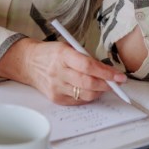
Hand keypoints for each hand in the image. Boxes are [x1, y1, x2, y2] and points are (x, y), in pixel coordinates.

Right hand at [2, 38, 126, 104]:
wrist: (29, 63)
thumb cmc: (51, 54)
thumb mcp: (67, 47)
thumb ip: (85, 58)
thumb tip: (108, 71)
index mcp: (62, 55)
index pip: (88, 66)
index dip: (107, 72)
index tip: (120, 76)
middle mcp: (57, 72)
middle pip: (88, 83)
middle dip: (107, 84)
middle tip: (117, 83)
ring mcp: (56, 87)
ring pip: (86, 94)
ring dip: (100, 91)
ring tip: (104, 85)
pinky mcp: (55, 98)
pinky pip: (78, 100)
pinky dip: (88, 96)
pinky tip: (90, 89)